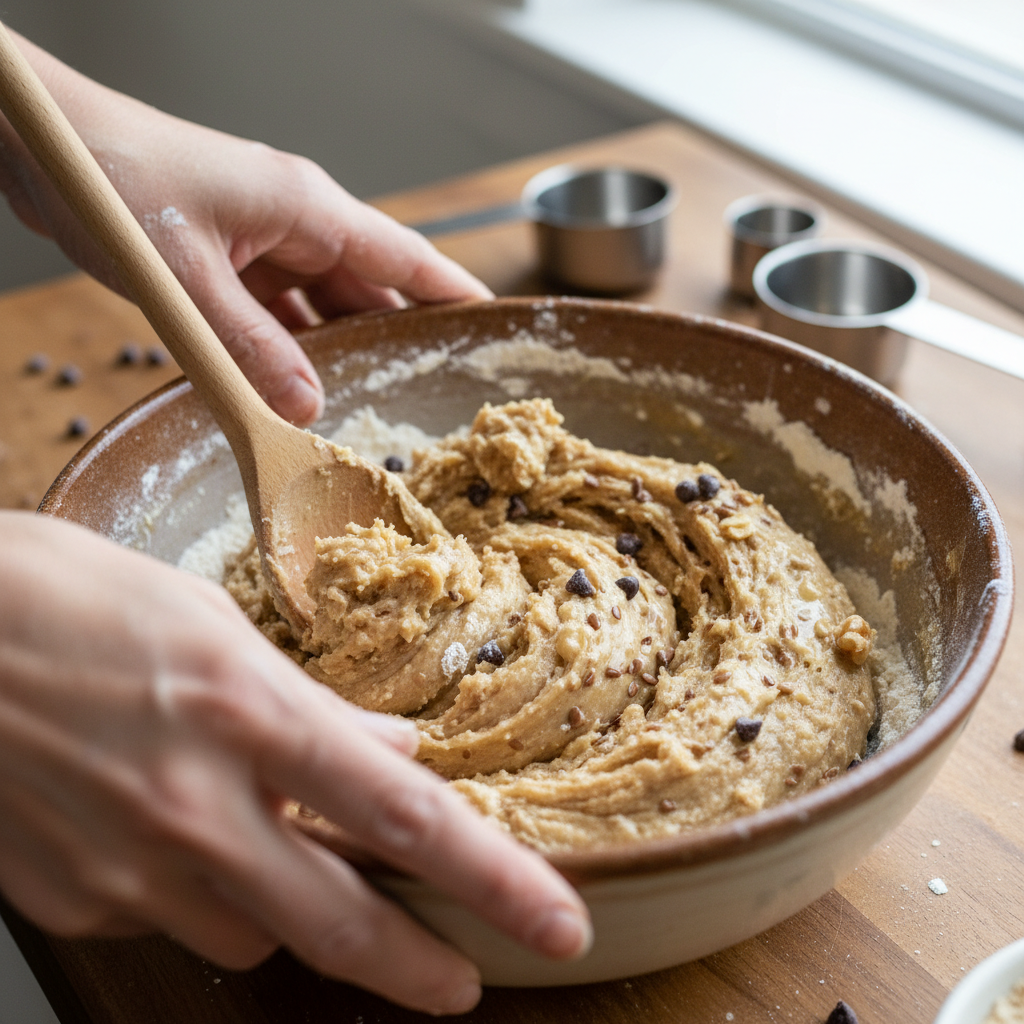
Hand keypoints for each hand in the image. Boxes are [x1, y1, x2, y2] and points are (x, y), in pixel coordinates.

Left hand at [0, 32, 490, 427]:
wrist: (43, 144)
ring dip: (340, 350)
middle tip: (431, 390)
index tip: (495, 325)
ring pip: (325, 304)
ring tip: (368, 399)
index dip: (454, 293)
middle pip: (372, 289)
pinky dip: (290, 348)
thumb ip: (249, 346)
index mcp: (309, 209)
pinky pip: (280, 312)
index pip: (407, 257)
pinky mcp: (233, 259)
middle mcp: (298, 223)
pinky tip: (294, 384)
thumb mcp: (188, 274)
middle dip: (399, 336)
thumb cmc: (114, 178)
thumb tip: (306, 409)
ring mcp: (266, 241)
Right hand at [0, 513, 589, 1013]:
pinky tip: (174, 833)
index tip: (554, 922)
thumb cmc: (63, 597)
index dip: (493, 879)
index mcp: (246, 712)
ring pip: (250, 933)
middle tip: (461, 985)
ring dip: (287, 906)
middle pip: (340, 919)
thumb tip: (387, 751)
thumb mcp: (207, 620)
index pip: (403, 816)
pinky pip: (167, 920)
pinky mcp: (71, 900)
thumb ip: (305, 702)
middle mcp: (193, 806)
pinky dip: (198, 891)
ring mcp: (124, 867)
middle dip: (418, 966)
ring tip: (272, 849)